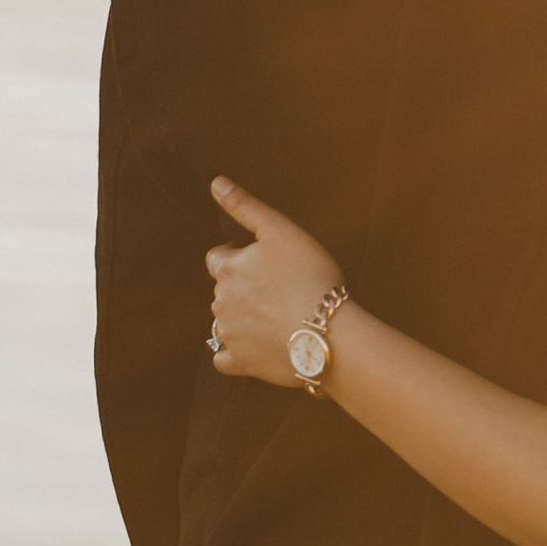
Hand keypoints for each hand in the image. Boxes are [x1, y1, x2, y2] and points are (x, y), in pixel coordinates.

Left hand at [205, 177, 345, 386]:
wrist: (330, 333)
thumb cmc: (312, 276)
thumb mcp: (281, 230)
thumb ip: (245, 206)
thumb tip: (215, 182)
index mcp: (228, 269)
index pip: (217, 258)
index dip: (238, 258)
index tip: (264, 264)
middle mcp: (220, 301)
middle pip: (224, 290)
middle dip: (244, 289)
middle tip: (279, 291)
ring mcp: (228, 334)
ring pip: (225, 322)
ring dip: (243, 319)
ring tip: (278, 318)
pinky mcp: (240, 363)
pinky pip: (225, 358)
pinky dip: (237, 353)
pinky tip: (260, 347)